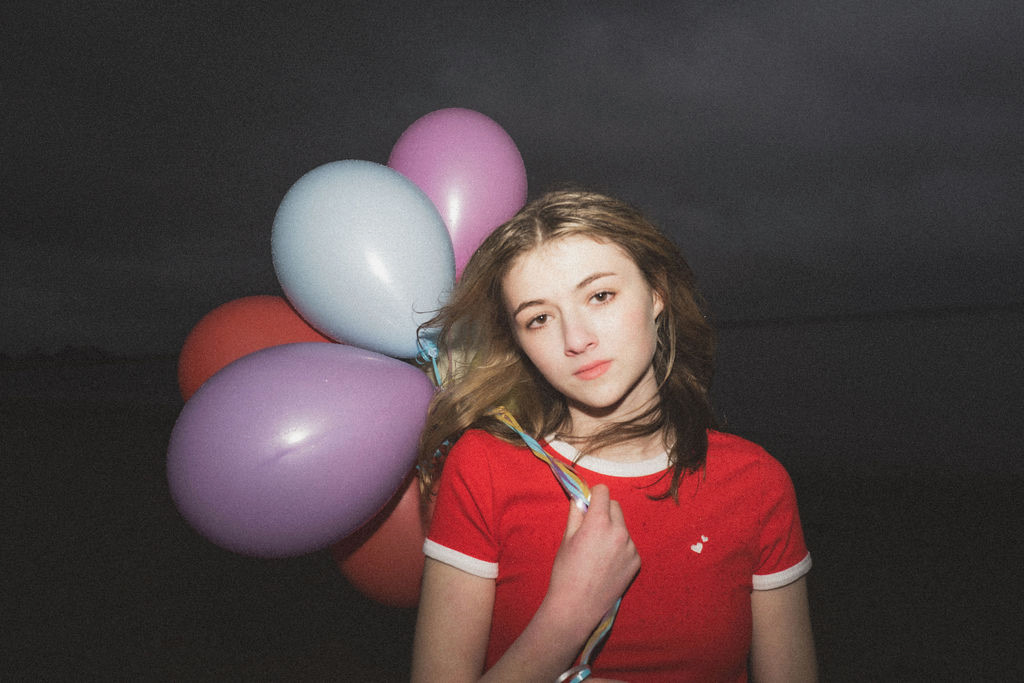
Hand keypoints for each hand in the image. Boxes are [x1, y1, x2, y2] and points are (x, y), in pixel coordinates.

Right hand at [546, 484, 639, 626]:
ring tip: (597, 550)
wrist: (577, 606)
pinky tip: (607, 563)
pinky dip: (619, 547)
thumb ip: (576, 514)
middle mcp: (618, 532)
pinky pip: (628, 544)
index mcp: (599, 523)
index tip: (588, 502)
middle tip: (590, 527)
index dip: (593, 494)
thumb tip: (580, 498)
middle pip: (615, 506)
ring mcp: (630, 548)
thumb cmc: (566, 572)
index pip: (603, 491)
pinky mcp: (636, 562)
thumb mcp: (567, 538)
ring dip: (612, 529)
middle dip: (603, 510)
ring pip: (622, 526)